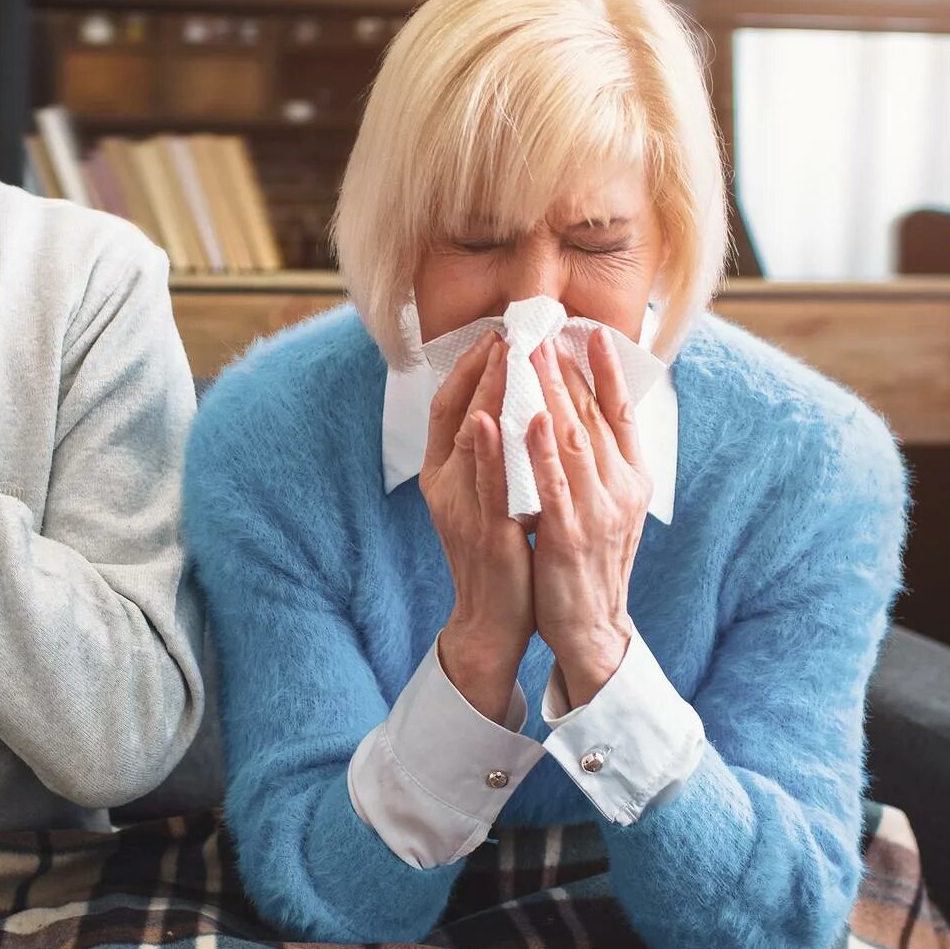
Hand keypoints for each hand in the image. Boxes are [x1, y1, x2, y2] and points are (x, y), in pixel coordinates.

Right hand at [420, 333, 535, 723]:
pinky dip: (485, 452)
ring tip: (503, 354)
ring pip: (469, 441)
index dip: (468, 367)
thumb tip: (507, 405)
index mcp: (443, 473)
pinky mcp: (484, 532)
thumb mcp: (486, 496)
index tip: (494, 333)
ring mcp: (461, 508)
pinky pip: (485, 485)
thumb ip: (489, 455)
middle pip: (456, 412)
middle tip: (505, 328)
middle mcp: (444, 485)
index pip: (448, 405)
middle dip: (481, 367)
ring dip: (486, 394)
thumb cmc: (498, 555)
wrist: (491, 620)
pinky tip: (491, 420)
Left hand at [524, 329, 651, 707]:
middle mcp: (622, 489)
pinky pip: (553, 484)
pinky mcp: (568, 534)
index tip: (591, 331)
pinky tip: (525, 417)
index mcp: (633, 480)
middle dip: (568, 369)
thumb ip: (600, 465)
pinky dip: (539, 448)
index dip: (609, 370)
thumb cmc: (592, 564)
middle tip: (544, 329)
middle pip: (594, 416)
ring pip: (574, 439)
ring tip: (531, 354)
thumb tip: (586, 418)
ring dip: (551, 393)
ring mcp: (597, 511)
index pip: (622, 413)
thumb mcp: (608, 508)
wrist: (593, 629)